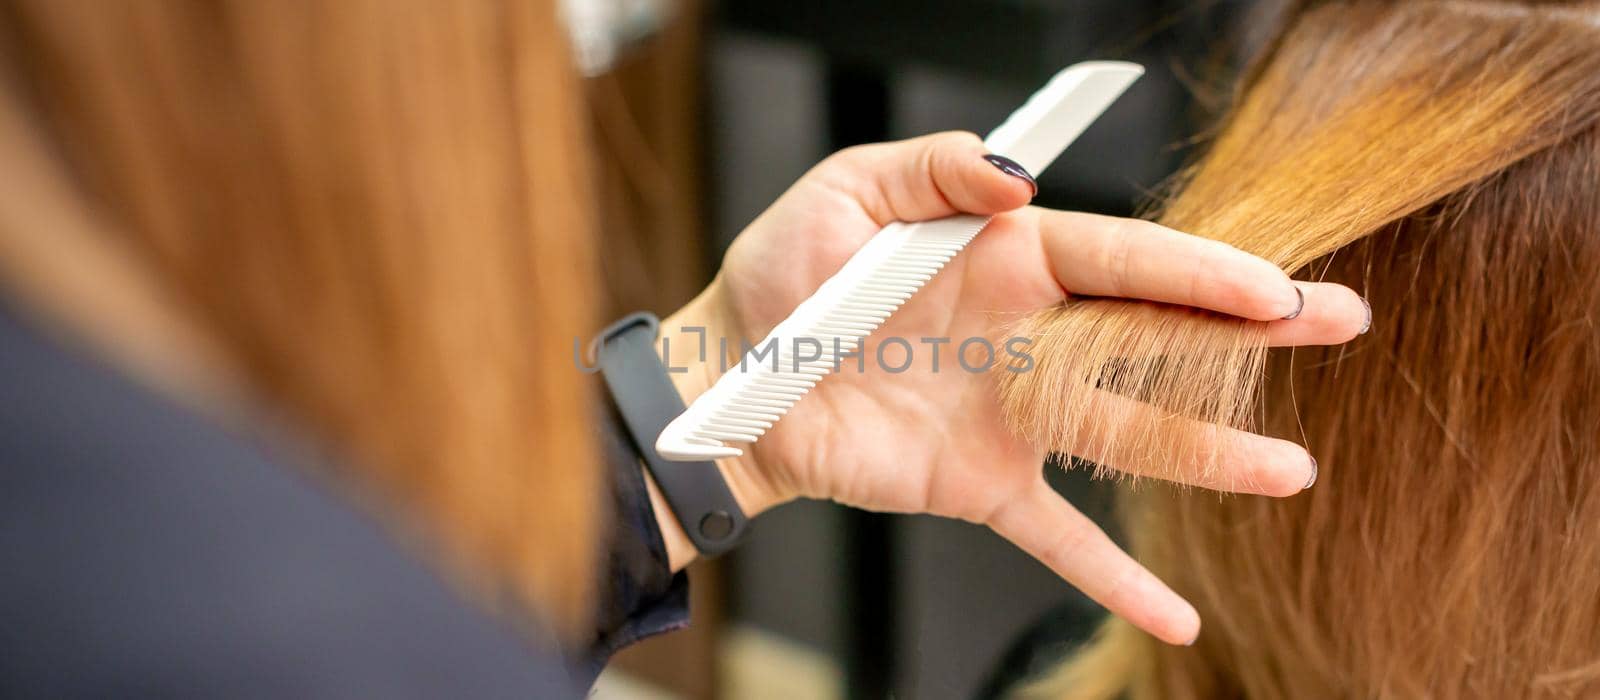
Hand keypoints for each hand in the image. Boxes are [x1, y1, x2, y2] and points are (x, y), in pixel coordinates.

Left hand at [653, 132, 1367, 644]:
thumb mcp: (845, 196)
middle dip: (1252, 330)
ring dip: (1210, 454)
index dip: (1202, 271)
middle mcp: (1029, 335)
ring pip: (1130, 434)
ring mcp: (1014, 415)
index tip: (1276, 286)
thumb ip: (934, 171)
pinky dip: (1116, 579)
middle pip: (1159, 332)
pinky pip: (1058, 536)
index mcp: (1008, 258)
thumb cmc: (782, 278)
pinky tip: (1177, 617)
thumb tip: (1019, 176)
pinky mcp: (981, 483)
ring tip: (1290, 471)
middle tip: (1344, 323)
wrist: (728, 381)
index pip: (1126, 259)